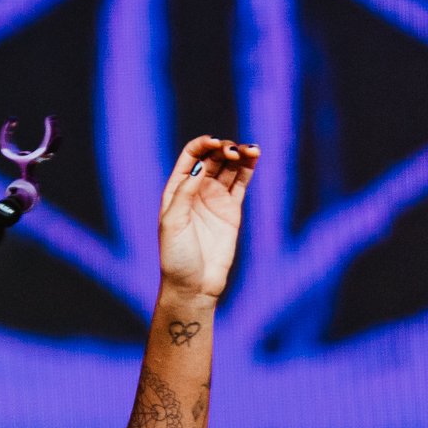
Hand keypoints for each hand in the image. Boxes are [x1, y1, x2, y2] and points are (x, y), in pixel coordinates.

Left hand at [157, 136, 255, 301]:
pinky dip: (248, 168)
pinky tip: (254, 155)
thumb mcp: (173, 223)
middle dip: (223, 149)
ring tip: (250, 150)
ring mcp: (215, 199)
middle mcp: (196, 190)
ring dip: (239, 154)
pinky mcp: (232, 210)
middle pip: (213, 158)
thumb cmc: (176, 257)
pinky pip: (241, 183)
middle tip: (233, 151)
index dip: (202, 145)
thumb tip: (199, 166)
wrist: (194, 285)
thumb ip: (185, 193)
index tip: (214, 142)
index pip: (190, 157)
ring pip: (229, 168)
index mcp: (177, 190)